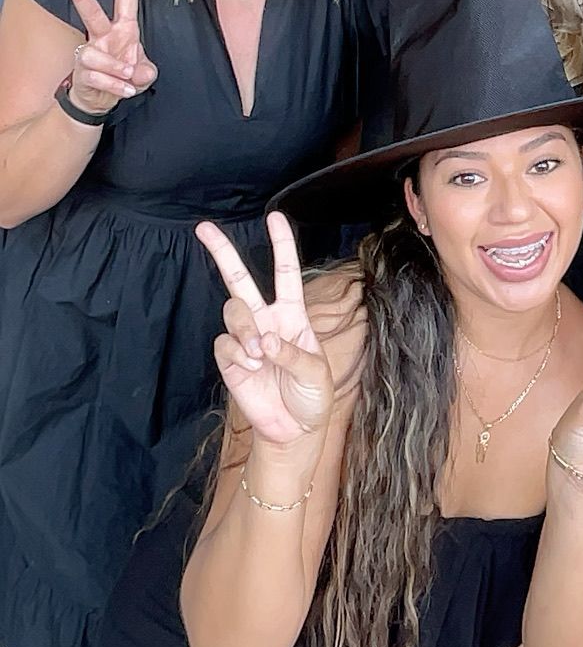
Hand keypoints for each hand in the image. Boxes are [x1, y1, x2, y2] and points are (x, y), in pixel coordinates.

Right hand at [59, 0, 157, 114]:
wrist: (101, 100)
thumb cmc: (123, 77)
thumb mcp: (144, 74)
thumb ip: (147, 72)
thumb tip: (138, 72)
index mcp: (124, 29)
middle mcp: (104, 36)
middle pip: (92, 12)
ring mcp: (91, 53)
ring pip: (96, 55)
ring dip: (117, 70)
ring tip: (127, 79)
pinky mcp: (82, 71)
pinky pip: (97, 77)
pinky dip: (114, 86)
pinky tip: (123, 91)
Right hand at [196, 212, 335, 449]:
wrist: (294, 430)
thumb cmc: (312, 396)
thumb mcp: (316, 373)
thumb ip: (293, 354)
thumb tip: (264, 340)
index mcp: (292, 314)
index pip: (285, 272)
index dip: (281, 244)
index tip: (274, 216)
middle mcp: (265, 320)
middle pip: (239, 278)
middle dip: (221, 251)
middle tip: (203, 227)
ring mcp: (245, 339)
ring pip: (231, 311)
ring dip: (243, 328)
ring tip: (257, 354)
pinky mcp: (230, 361)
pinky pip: (223, 344)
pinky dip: (237, 354)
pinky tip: (251, 368)